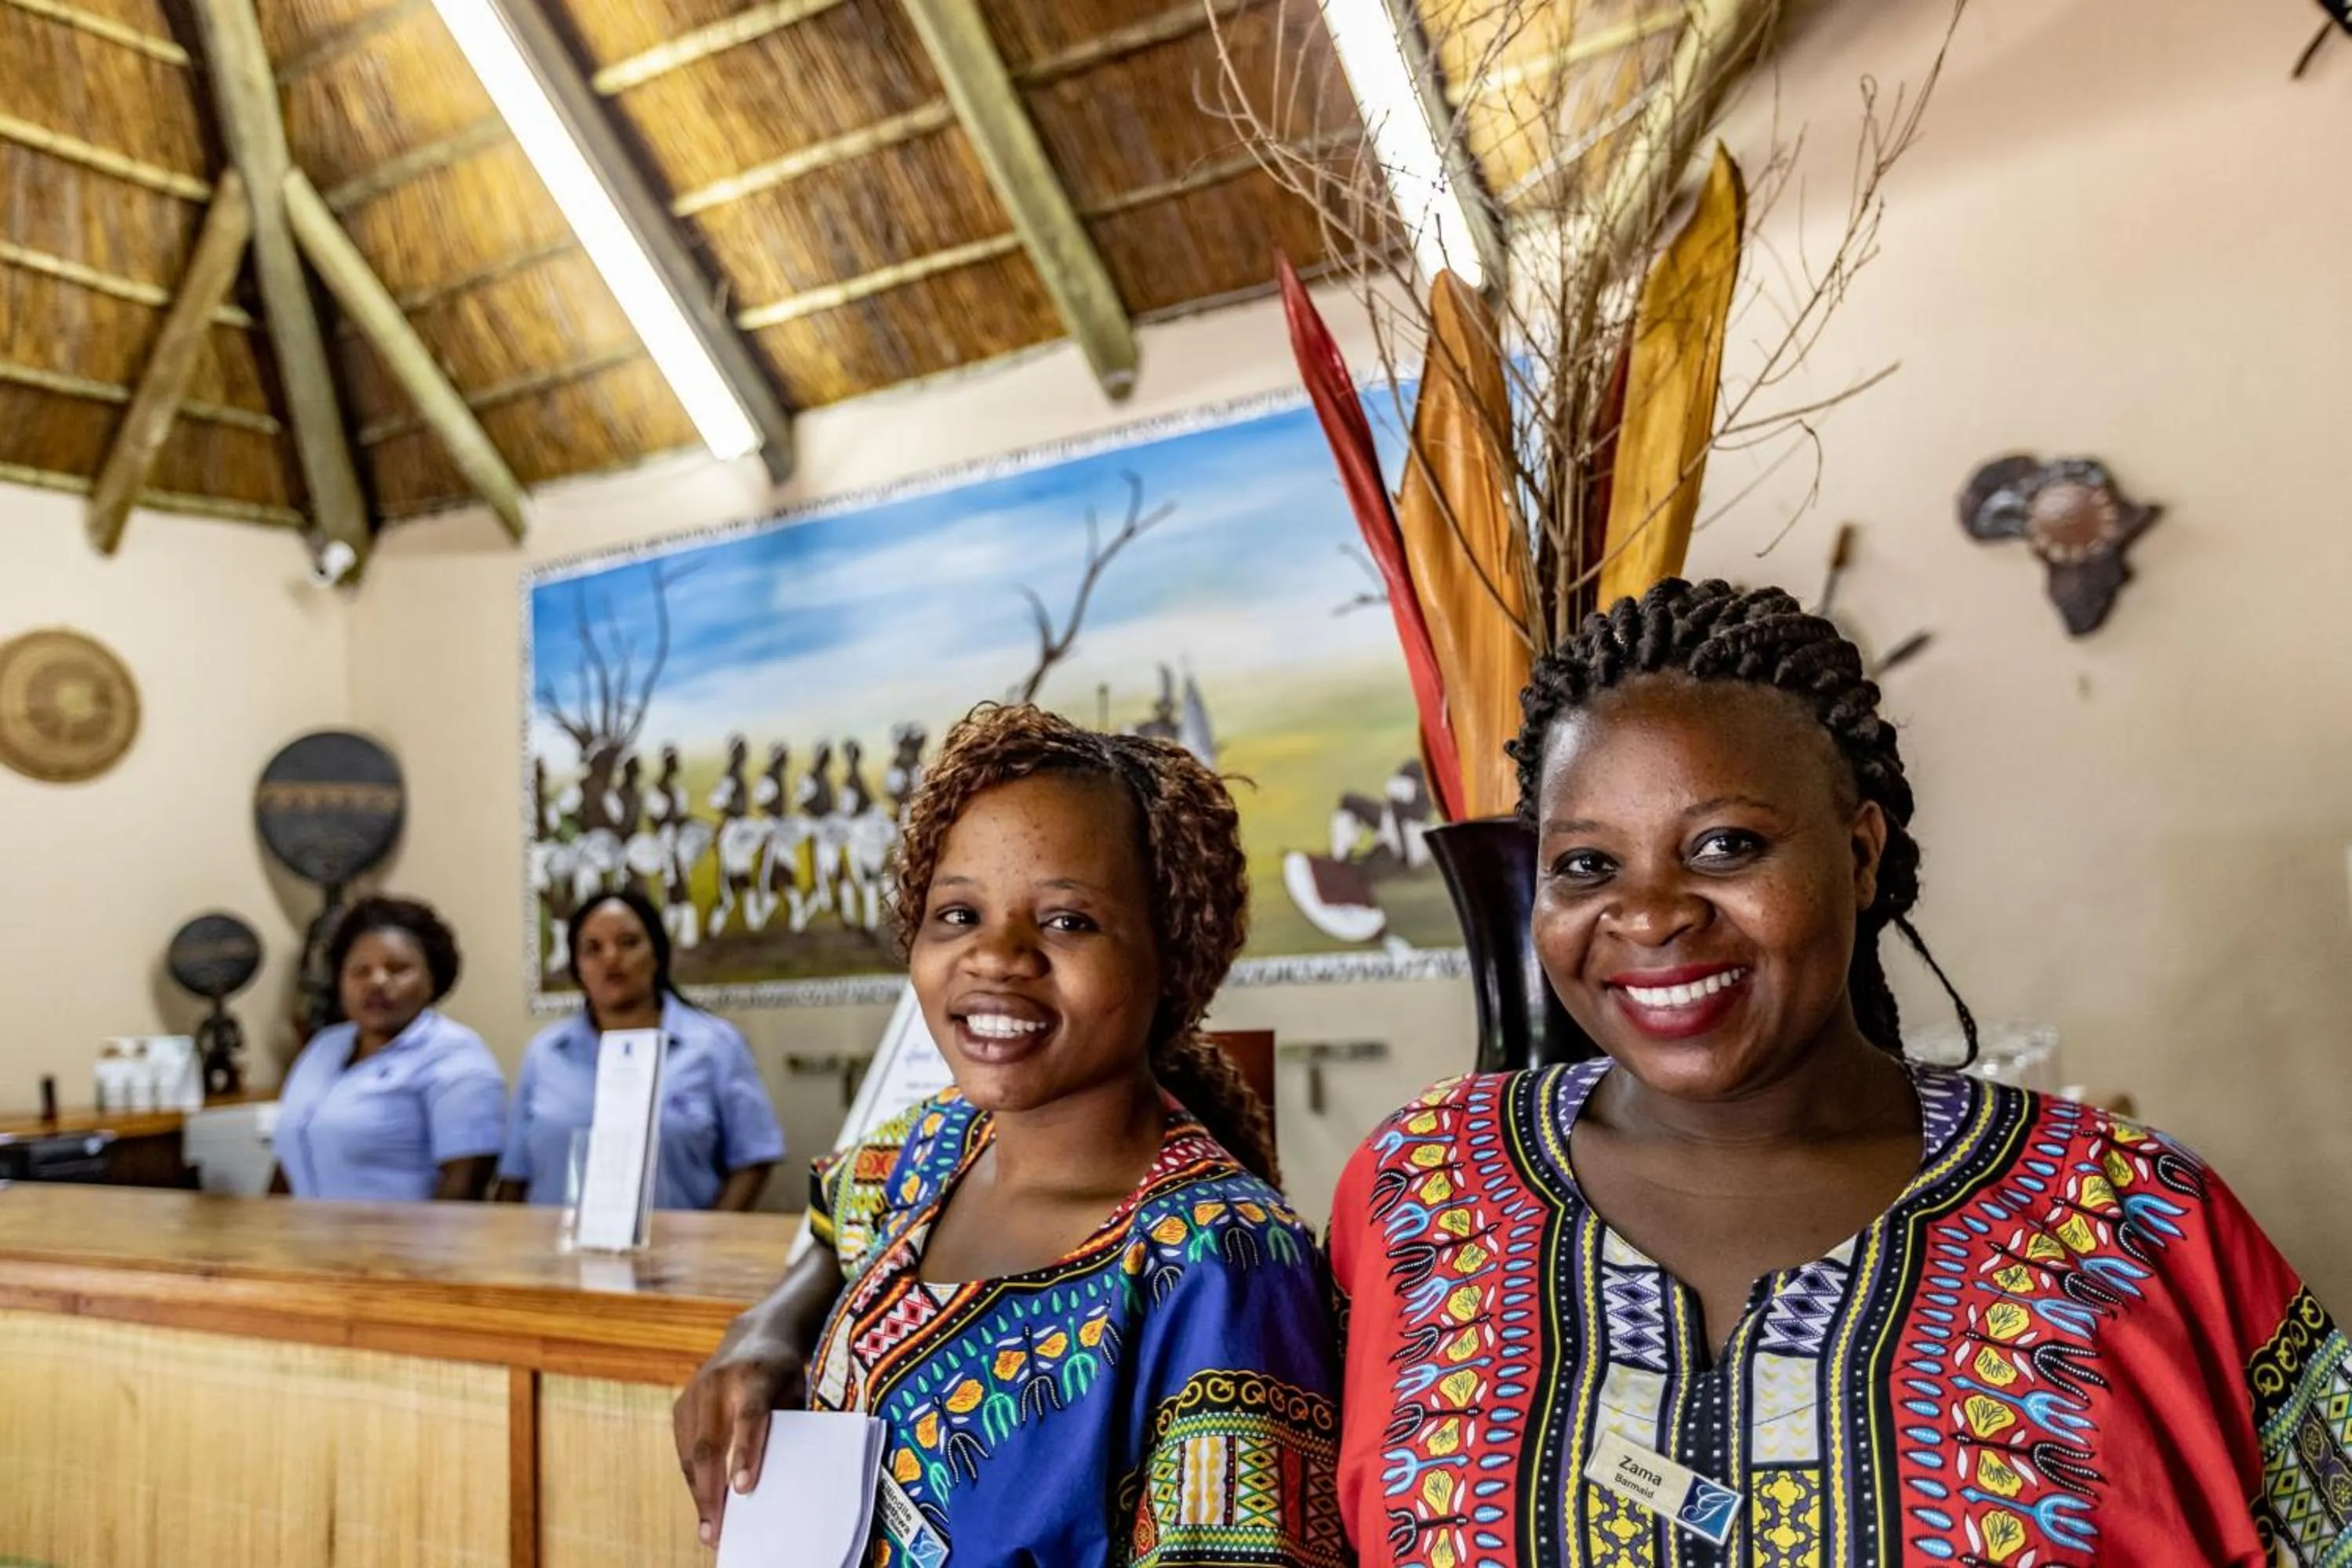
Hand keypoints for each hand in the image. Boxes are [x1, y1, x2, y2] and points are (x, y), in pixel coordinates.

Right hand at [672, 1322, 808, 1546]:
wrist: (755, 1336)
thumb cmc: (783, 1375)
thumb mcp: (795, 1392)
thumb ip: (785, 1428)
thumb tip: (775, 1482)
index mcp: (757, 1375)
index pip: (750, 1417)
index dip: (747, 1453)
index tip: (744, 1489)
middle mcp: (719, 1382)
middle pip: (711, 1443)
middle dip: (712, 1492)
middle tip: (718, 1532)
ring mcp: (695, 1391)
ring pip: (691, 1452)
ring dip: (699, 1493)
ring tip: (710, 1528)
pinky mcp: (681, 1403)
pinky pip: (683, 1449)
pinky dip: (693, 1479)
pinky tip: (703, 1501)